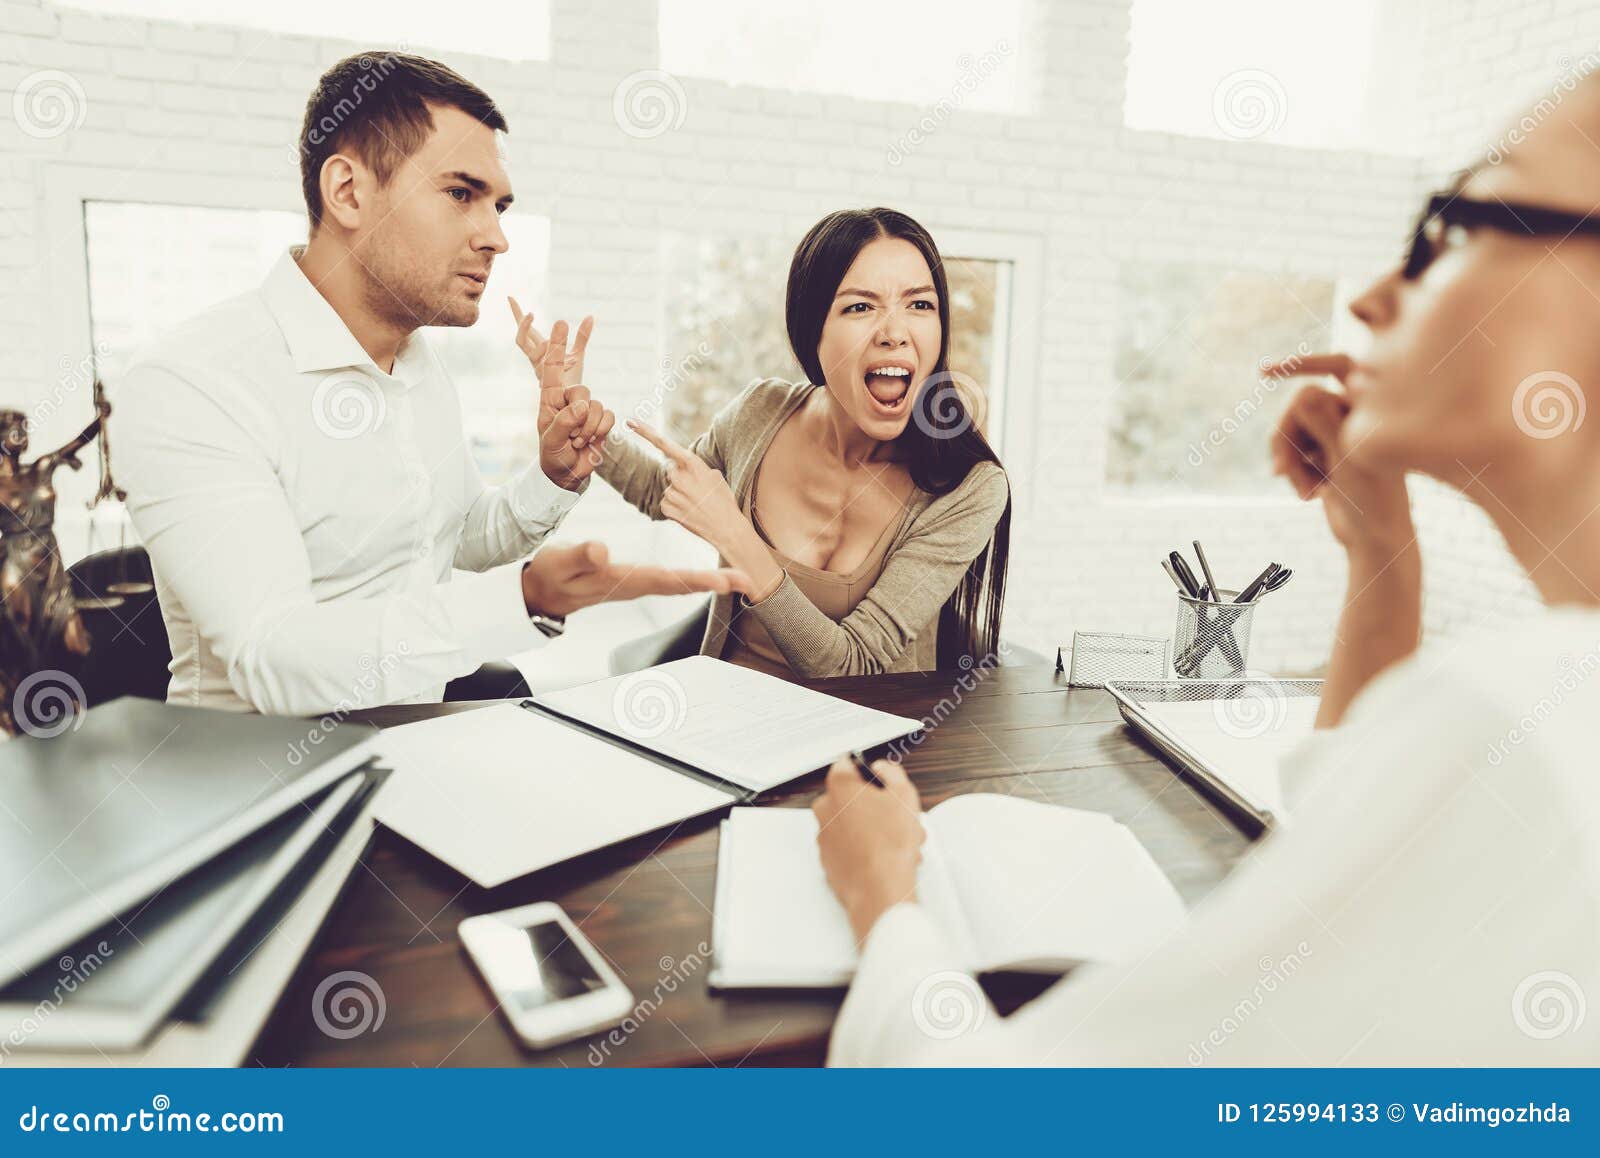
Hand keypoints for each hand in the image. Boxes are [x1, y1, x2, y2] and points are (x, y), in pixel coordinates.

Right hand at [510, 296, 590, 388]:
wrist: (573, 401)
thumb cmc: (572, 378)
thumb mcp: (578, 353)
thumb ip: (583, 336)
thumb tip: (591, 316)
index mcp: (538, 351)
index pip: (525, 330)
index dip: (517, 314)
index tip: (511, 297)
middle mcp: (534, 359)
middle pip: (521, 339)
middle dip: (524, 325)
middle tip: (532, 313)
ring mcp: (538, 368)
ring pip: (532, 351)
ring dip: (546, 344)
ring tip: (561, 344)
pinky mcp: (545, 378)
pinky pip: (545, 364)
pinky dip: (556, 356)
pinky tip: (571, 356)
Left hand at [510, 300, 609, 490]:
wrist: (568, 473)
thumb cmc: (553, 454)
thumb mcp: (551, 440)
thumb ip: (563, 421)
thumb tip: (582, 406)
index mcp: (549, 398)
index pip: (553, 368)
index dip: (558, 346)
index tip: (562, 322)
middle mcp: (568, 400)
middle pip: (582, 391)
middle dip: (579, 417)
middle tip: (571, 437)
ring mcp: (586, 409)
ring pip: (597, 406)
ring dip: (588, 430)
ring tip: (577, 442)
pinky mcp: (601, 419)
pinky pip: (609, 417)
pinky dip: (601, 432)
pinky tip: (591, 443)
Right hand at [520, 540, 752, 616]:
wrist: (542, 592)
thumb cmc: (552, 574)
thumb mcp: (561, 561)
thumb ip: (581, 555)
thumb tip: (602, 550)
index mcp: (623, 580)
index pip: (666, 579)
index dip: (697, 579)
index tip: (724, 580)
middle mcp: (636, 585)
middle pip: (681, 585)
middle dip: (715, 583)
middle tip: (747, 581)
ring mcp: (637, 584)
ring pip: (679, 584)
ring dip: (709, 581)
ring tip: (737, 579)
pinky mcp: (636, 579)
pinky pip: (670, 580)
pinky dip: (692, 577)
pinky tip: (708, 576)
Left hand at [627, 419, 745, 552]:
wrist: (726, 528)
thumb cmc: (723, 500)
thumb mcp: (715, 476)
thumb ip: (695, 467)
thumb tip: (681, 469)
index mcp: (693, 464)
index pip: (665, 444)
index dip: (646, 432)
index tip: (630, 422)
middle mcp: (679, 476)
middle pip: (670, 469)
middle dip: (679, 476)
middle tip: (697, 490)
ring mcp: (672, 493)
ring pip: (669, 487)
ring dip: (679, 493)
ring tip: (697, 503)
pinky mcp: (666, 507)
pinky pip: (666, 501)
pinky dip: (676, 506)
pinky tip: (690, 511)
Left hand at [813, 759, 924, 943]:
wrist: (880, 889)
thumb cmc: (890, 845)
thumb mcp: (904, 795)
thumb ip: (891, 773)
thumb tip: (883, 768)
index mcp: (840, 788)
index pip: (845, 765)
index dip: (864, 770)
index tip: (875, 776)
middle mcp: (825, 810)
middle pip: (849, 797)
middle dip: (872, 805)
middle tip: (895, 816)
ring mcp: (824, 836)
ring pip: (850, 824)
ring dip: (872, 829)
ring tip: (897, 841)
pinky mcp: (827, 859)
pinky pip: (846, 846)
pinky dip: (862, 848)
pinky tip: (884, 855)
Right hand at [1265, 354, 1413, 559]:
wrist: (1375, 538)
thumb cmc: (1372, 500)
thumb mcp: (1348, 461)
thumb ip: (1326, 423)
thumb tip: (1306, 391)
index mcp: (1370, 407)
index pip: (1334, 367)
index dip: (1300, 364)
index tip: (1264, 372)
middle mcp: (1355, 416)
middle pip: (1300, 407)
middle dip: (1286, 440)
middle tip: (1279, 471)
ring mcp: (1339, 436)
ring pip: (1293, 432)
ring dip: (1291, 463)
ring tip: (1304, 493)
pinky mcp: (1325, 455)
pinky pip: (1294, 452)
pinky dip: (1294, 473)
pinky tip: (1307, 495)